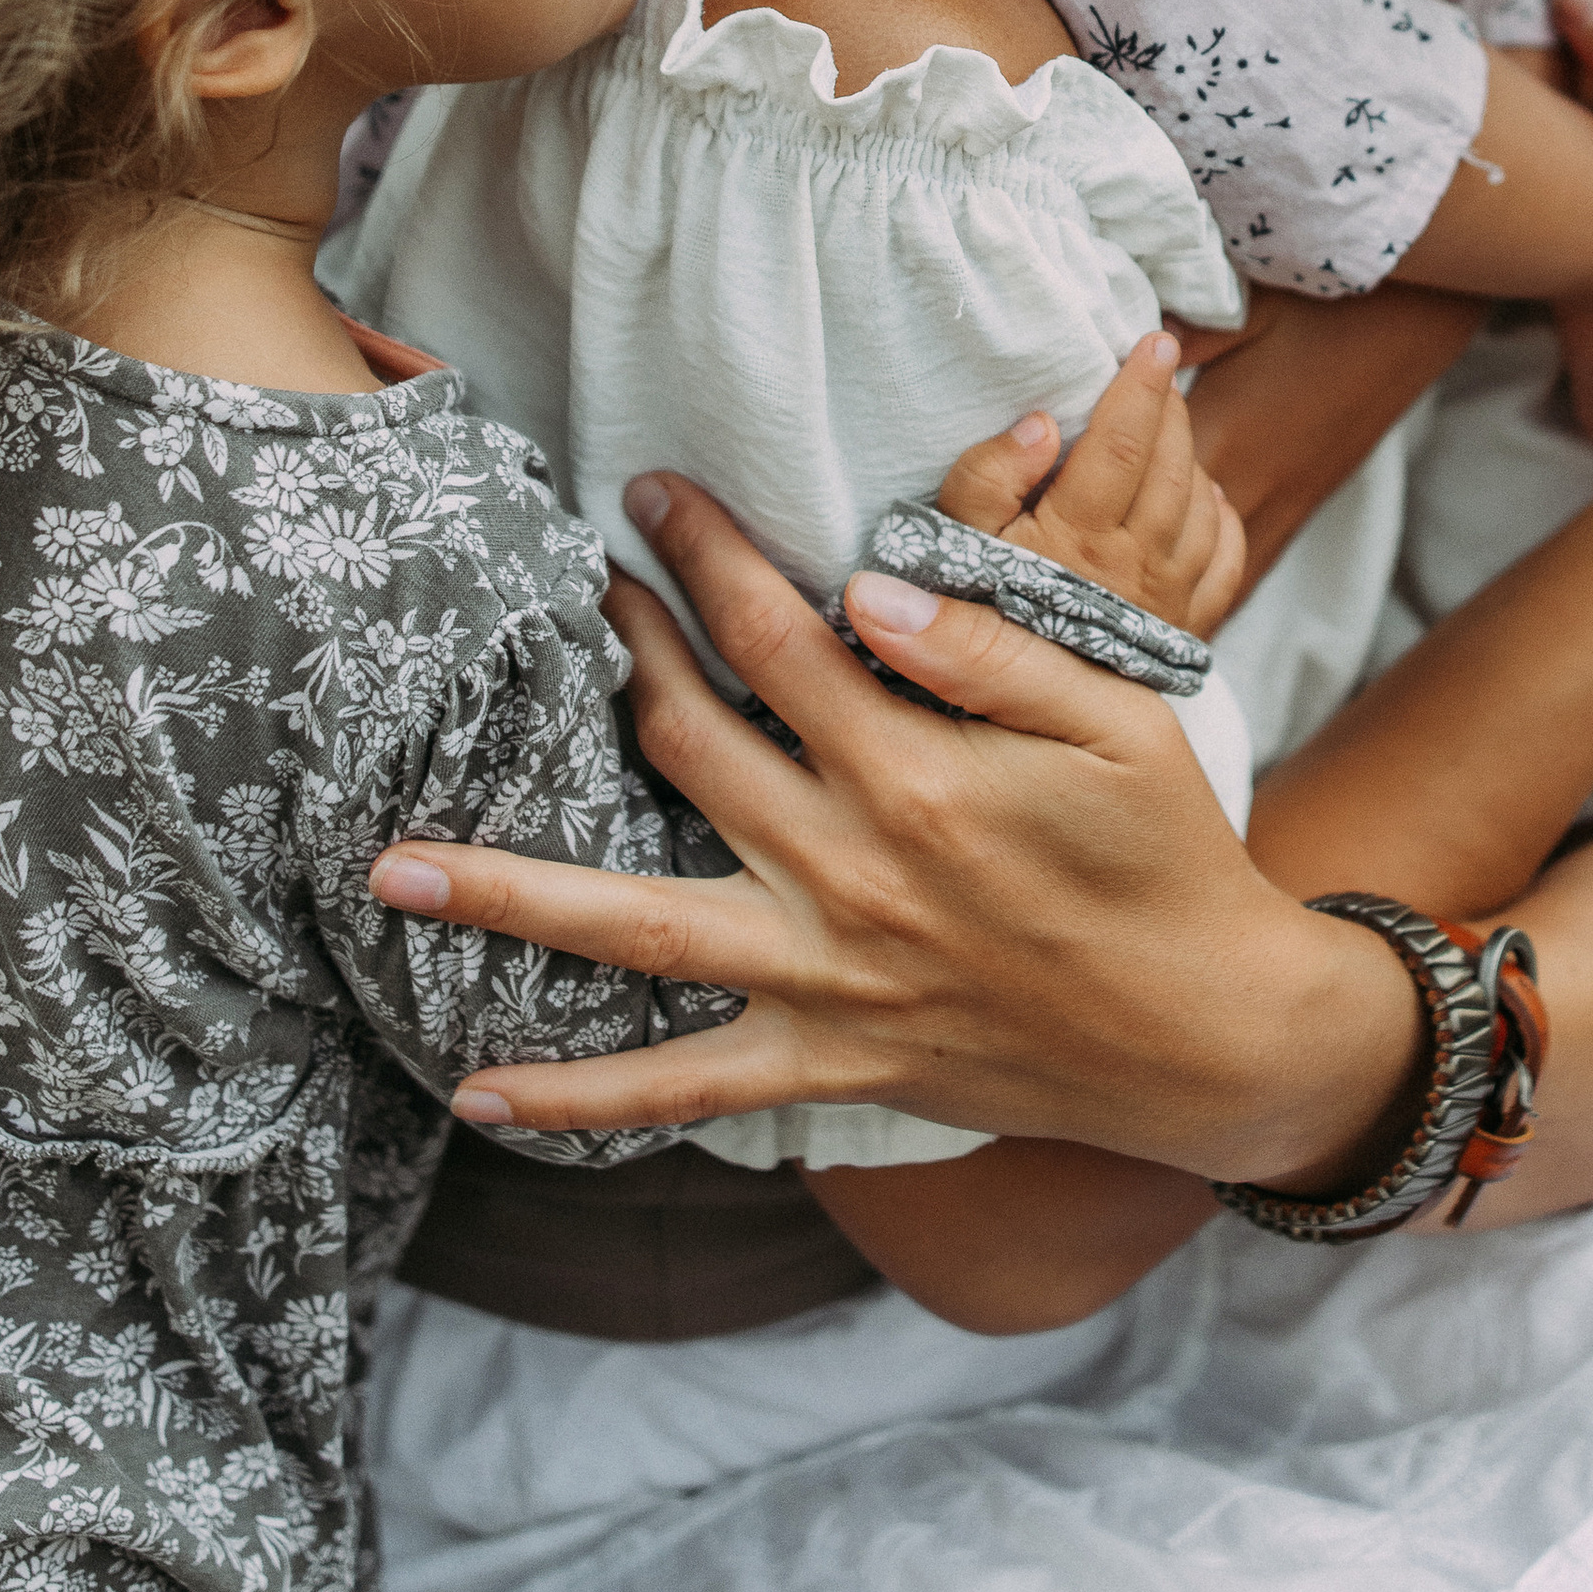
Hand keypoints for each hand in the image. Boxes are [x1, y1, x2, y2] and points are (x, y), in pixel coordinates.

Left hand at [369, 472, 1424, 1181]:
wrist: (1206, 1034)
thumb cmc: (1165, 854)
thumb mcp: (1114, 720)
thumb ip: (990, 648)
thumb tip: (869, 587)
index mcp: (917, 774)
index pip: (779, 635)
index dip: (705, 554)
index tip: (649, 491)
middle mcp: (849, 873)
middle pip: (685, 741)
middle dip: (615, 648)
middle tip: (560, 580)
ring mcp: (826, 978)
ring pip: (632, 927)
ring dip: (506, 894)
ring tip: (386, 871)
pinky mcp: (827, 1061)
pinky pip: (681, 1088)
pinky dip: (578, 1099)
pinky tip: (477, 1091)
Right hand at [928, 330, 1246, 638]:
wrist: (1003, 717)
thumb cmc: (966, 616)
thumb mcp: (953, 542)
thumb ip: (988, 478)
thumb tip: (1042, 423)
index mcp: (1078, 537)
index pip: (1122, 444)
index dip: (1142, 387)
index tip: (1157, 342)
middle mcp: (1132, 567)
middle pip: (1171, 466)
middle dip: (1171, 409)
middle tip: (1160, 371)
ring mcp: (1164, 601)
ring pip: (1201, 507)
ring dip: (1193, 456)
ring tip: (1172, 426)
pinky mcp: (1181, 630)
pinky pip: (1224, 562)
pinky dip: (1222, 520)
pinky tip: (1208, 496)